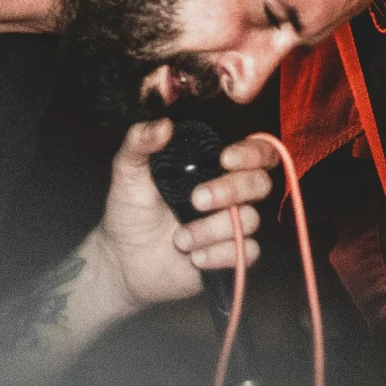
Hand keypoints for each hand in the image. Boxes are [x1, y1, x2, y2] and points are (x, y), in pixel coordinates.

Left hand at [90, 119, 273, 315]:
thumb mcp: (127, 172)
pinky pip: (248, 253)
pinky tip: (194, 257)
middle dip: (231, 190)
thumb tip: (163, 125)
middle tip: (196, 200)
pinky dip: (220, 255)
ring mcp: (231, 224)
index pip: (255, 151)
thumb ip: (139, 143)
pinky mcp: (232, 254)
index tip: (225, 159)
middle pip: (260, 183)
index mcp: (211, 167)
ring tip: (179, 239)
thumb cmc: (130, 211)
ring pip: (249, 219)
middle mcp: (228, 193)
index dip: (250, 153)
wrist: (125, 260)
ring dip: (212, 230)